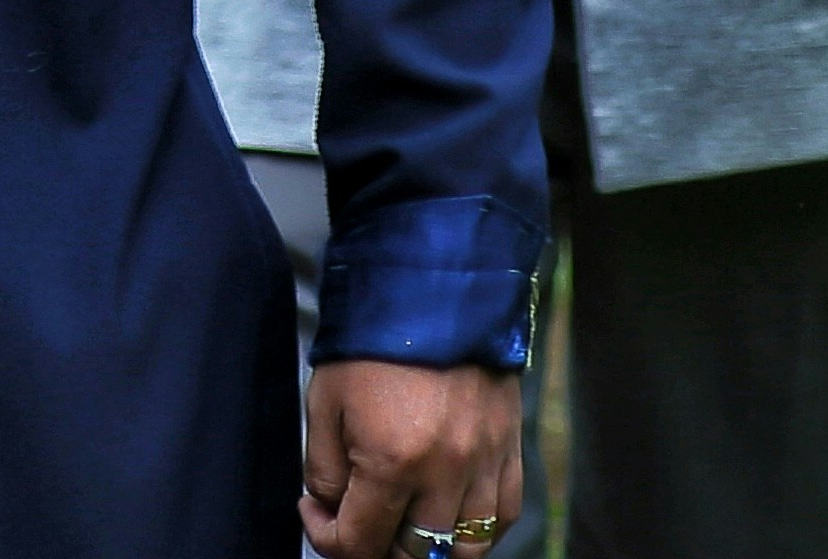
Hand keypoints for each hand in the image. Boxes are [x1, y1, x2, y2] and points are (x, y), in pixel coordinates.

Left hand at [297, 358, 519, 558]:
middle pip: (416, 556)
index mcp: (392, 462)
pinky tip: (447, 519)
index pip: (360, 543)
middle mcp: (446, 476)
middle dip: (378, 550)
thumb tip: (331, 509)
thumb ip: (324, 468)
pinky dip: (474, 532)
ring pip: (465, 550)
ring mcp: (486, 468)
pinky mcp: (512, 455)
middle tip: (357, 524)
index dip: (328, 539)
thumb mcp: (323, 402)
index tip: (315, 513)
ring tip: (401, 526)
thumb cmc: (370, 345)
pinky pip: (501, 519)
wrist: (434, 295)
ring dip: (429, 550)